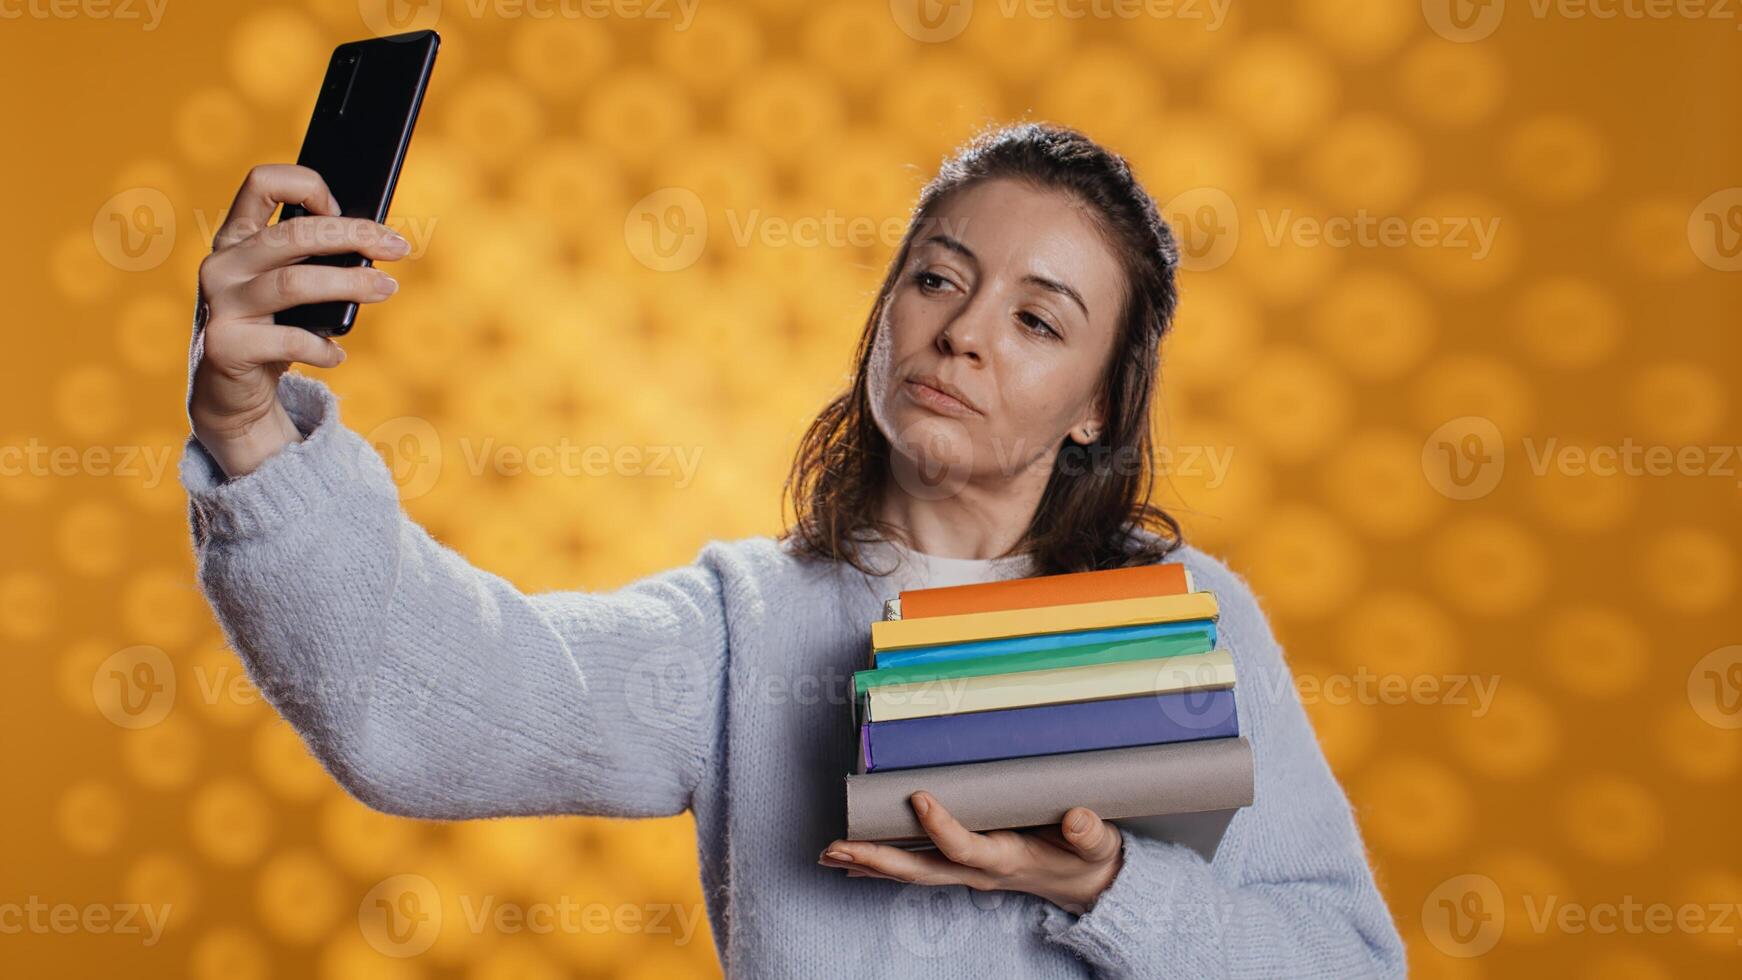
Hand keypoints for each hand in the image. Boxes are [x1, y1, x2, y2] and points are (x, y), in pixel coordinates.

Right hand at [190, 164, 410, 476]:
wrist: (232, 392)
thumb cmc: (273, 327)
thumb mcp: (288, 285)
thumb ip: (314, 260)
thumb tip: (378, 245)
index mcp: (236, 237)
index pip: (262, 183)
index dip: (306, 185)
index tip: (341, 208)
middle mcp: (222, 264)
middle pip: (295, 234)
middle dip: (355, 236)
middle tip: (398, 248)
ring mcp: (220, 304)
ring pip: (294, 283)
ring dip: (351, 284)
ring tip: (386, 288)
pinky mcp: (226, 345)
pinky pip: (289, 341)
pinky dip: (323, 348)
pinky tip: (337, 356)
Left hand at [818, 792, 1124, 914]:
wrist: (1086, 883)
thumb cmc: (1087, 857)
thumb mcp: (1098, 844)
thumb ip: (1090, 833)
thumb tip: (1078, 819)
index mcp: (1007, 859)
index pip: (965, 847)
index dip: (941, 827)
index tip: (919, 796)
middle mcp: (979, 870)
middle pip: (920, 870)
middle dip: (876, 859)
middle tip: (836, 848)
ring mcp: (966, 871)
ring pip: (910, 871)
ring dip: (868, 863)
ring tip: (828, 854)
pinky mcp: (961, 866)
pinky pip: (915, 867)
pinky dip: (881, 865)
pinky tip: (850, 861)